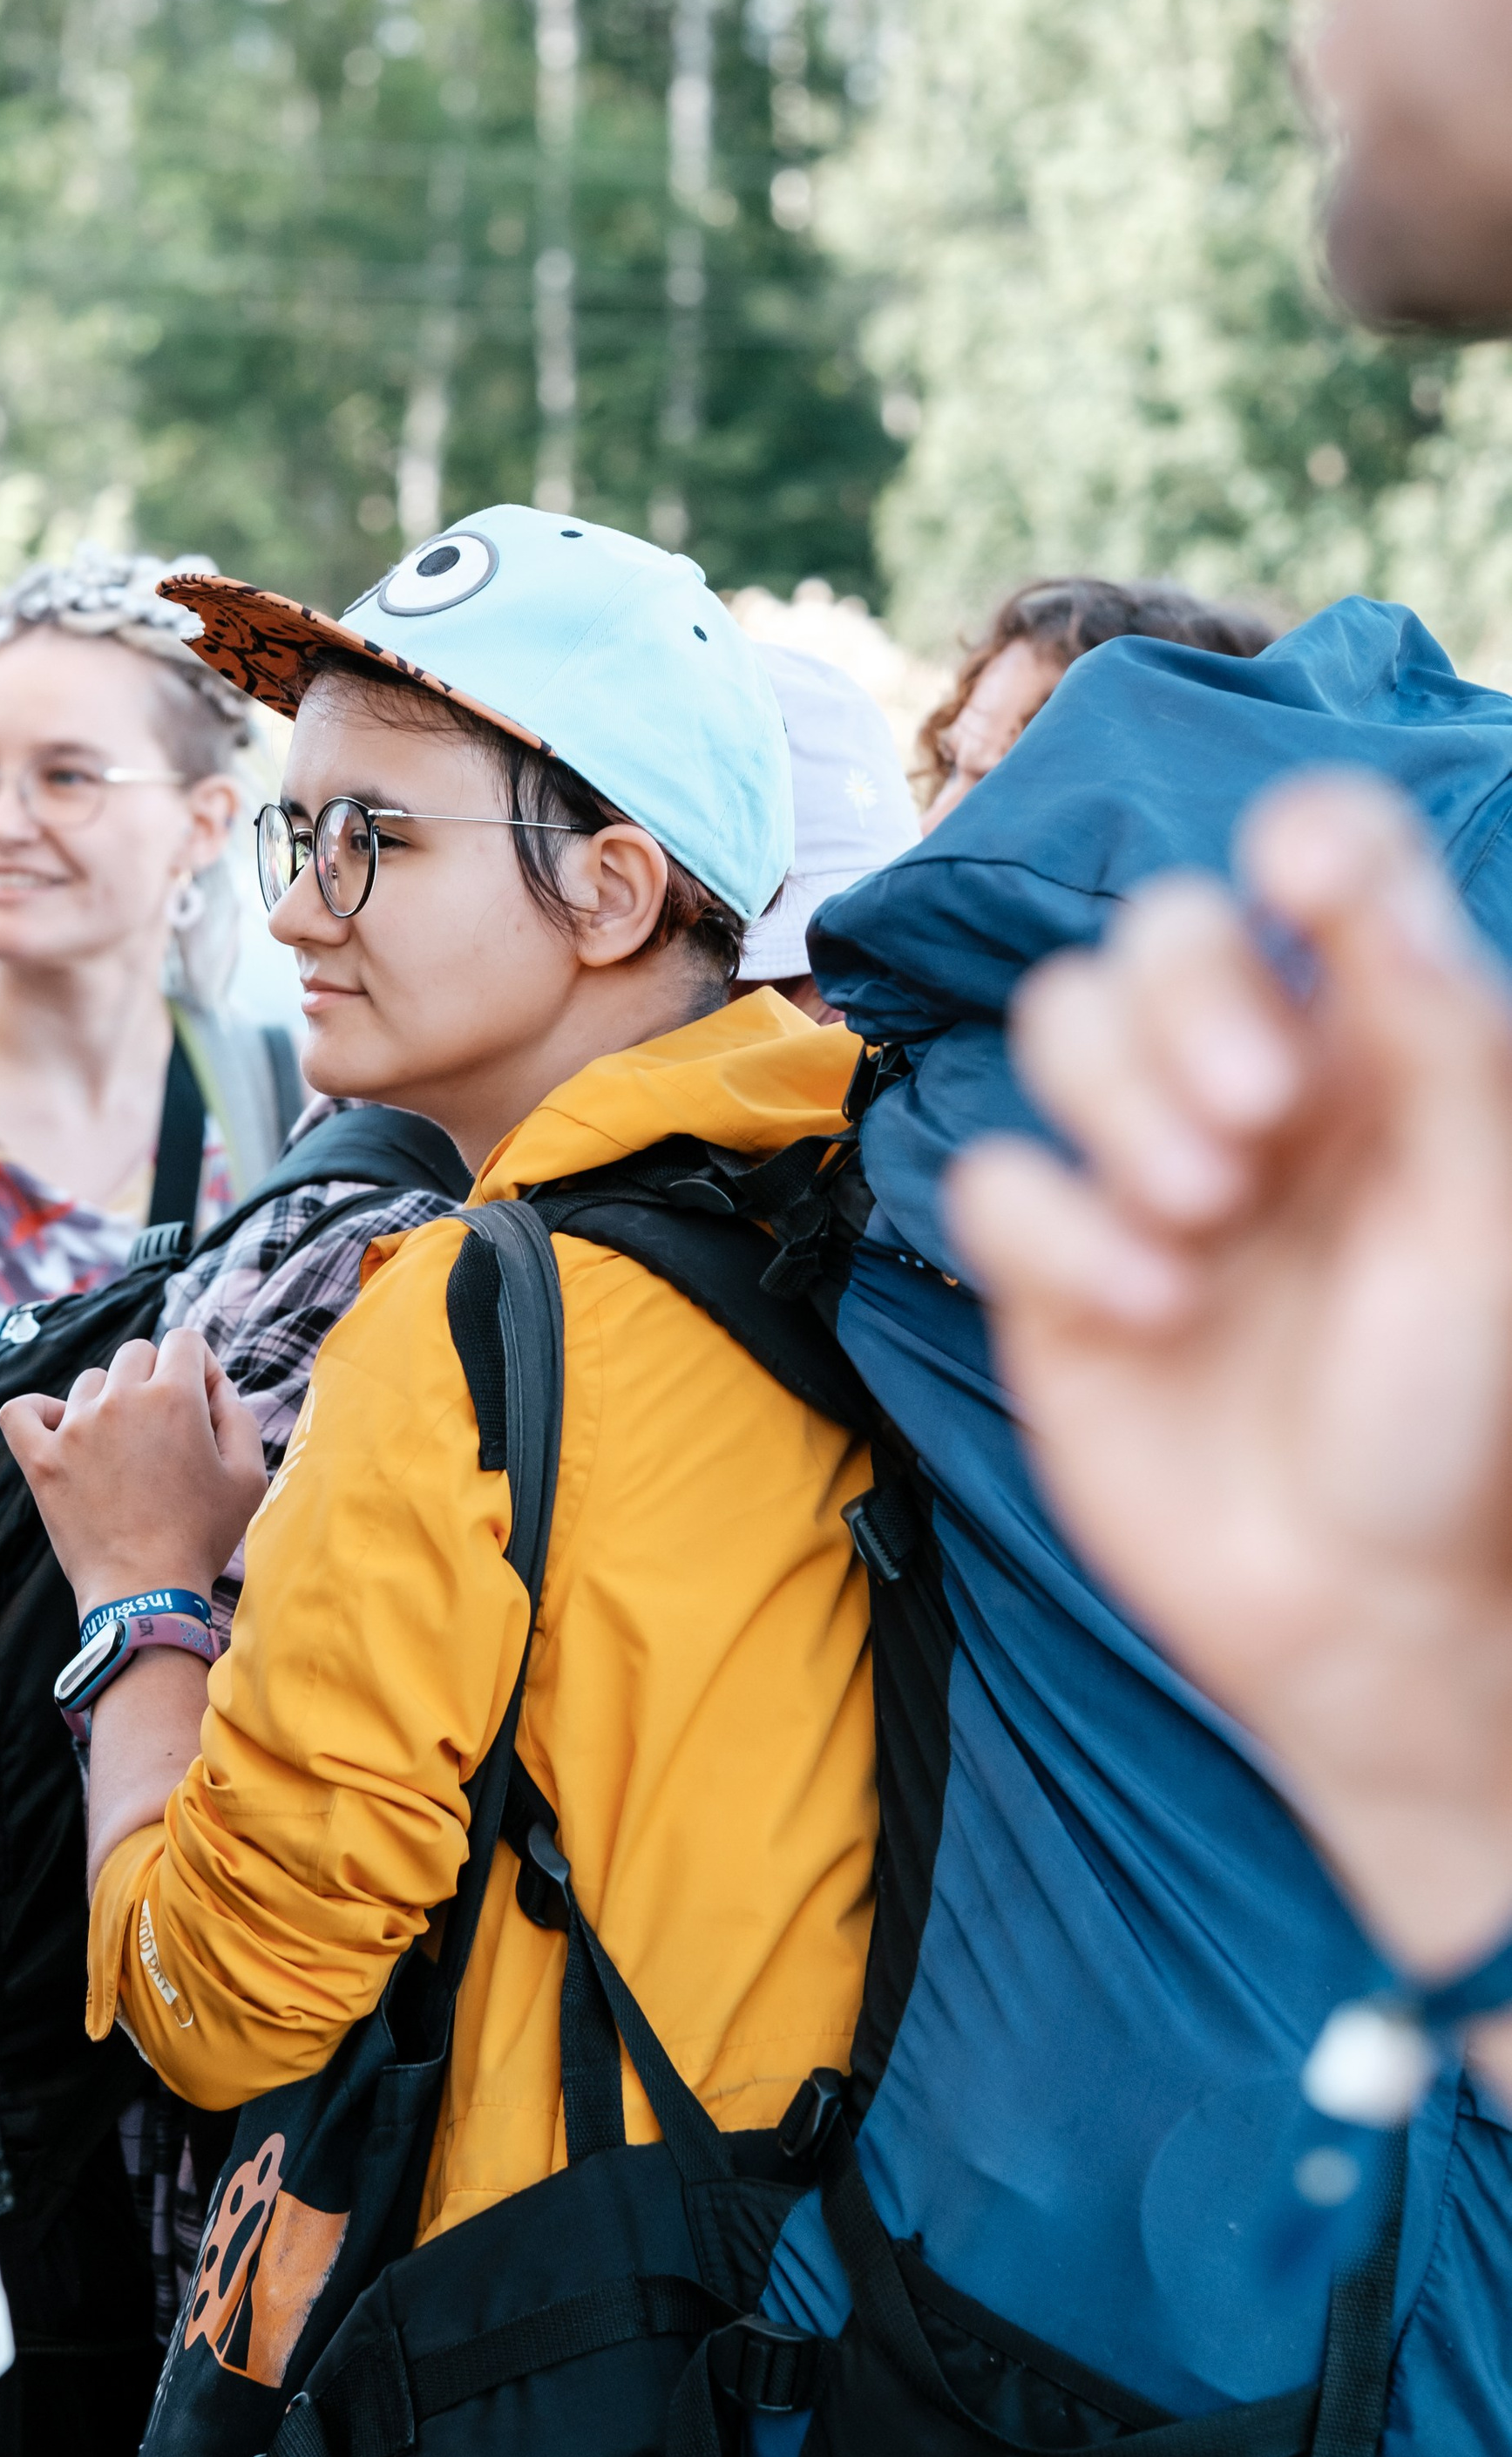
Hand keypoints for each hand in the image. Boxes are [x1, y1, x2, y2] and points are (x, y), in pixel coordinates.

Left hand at [0, 1327, 267, 1615]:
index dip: (199, 1367)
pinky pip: (21, 1410)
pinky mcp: (41, 1458)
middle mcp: (121, 1399)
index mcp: (174, 1397)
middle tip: (164, 1433)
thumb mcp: (248, 1476)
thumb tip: (215, 1385)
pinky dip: (38, 1412)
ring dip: (109, 1401)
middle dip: (156, 1380)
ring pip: (90, 1381)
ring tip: (122, 1449)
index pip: (184, 1340)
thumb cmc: (202, 1538)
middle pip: (137, 1353)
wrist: (146, 1592)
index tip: (201, 1404)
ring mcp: (75, 1427)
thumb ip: (238, 1415)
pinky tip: (59, 1431)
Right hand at [945, 772, 1511, 1986]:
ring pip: (1058, 1020)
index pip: (1324, 865)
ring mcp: (1142, 1174)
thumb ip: (1434, 1038)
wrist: (1365, 1614)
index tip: (1311, 892)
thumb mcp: (1479, 1219)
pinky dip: (1062, 1235)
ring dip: (1121, 1101)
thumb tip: (1352, 881)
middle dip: (1193, 1000)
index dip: (1305, 842)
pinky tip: (1152, 1312)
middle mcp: (1258, 1088)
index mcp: (1383, 1047)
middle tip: (1265, 1118)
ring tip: (1207, 1218)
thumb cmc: (1456, 1418)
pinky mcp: (1050, 1271)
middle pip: (1161, 928)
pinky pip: (994, 1180)